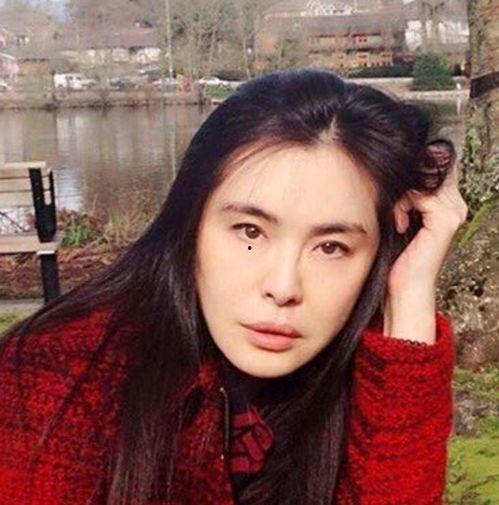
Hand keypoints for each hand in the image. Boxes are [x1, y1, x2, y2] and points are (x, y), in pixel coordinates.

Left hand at [389, 145, 468, 294]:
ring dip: (401, 197)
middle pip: (429, 169)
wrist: (404, 285)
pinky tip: (400, 224)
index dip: (411, 171)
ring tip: (396, 218)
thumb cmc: (398, 254)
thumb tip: (392, 171)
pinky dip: (402, 206)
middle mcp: (455, 205)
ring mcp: (454, 212)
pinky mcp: (446, 221)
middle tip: (394, 207)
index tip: (393, 191)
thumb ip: (404, 194)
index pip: (434, 166)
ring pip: (422, 181)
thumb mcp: (399, 216)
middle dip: (404, 183)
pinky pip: (420, 196)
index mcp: (447, 203)